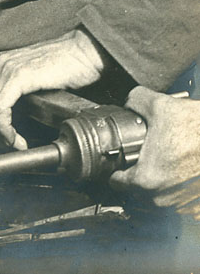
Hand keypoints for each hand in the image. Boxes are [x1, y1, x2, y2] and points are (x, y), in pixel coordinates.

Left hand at [0, 28, 107, 149]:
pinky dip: (5, 130)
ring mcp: (5, 68)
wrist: (83, 52)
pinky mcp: (18, 76)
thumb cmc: (65, 66)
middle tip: (6, 148)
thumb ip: (14, 94)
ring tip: (15, 145)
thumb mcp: (31, 80)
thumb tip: (5, 123)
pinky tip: (19, 140)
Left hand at [111, 86, 199, 217]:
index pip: (117, 182)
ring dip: (162, 181)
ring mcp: (183, 206)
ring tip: (169, 159)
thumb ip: (133, 101)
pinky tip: (184, 169)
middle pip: (139, 189)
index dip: (116, 168)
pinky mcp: (198, 207)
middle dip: (141, 172)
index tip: (120, 162)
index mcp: (146, 178)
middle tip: (149, 154)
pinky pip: (181, 200)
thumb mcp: (157, 104)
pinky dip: (180, 187)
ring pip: (161, 195)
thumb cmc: (197, 127)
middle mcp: (163, 198)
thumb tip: (128, 103)